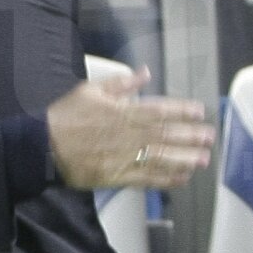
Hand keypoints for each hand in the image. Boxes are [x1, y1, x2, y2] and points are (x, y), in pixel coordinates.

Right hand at [46, 67, 214, 189]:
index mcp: (123, 112)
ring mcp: (124, 157)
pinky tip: (181, 178)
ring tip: (202, 159)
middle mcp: (128, 135)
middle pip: (166, 135)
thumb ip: (121, 83)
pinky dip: (165, 179)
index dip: (182, 111)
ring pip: (161, 158)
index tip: (199, 112)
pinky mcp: (117, 176)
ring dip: (184, 159)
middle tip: (209, 137)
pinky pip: (146, 178)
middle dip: (191, 136)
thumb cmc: (65, 116)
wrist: (43, 146)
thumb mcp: (90, 90)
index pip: (160, 110)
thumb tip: (143, 73)